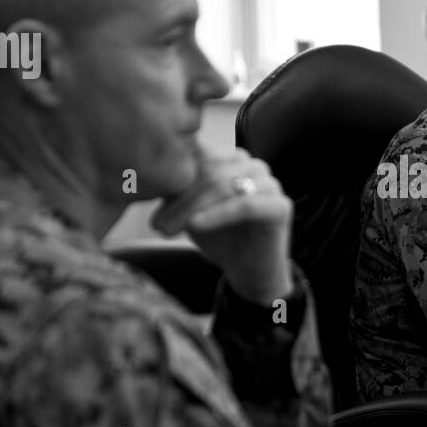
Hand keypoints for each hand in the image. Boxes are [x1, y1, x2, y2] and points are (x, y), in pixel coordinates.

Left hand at [149, 147, 292, 304]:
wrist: (249, 273)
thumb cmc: (218, 238)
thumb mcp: (189, 209)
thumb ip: (174, 189)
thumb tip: (146, 175)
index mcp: (232, 158)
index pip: (197, 153)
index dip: (171, 176)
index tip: (145, 201)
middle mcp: (253, 164)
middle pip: (208, 170)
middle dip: (178, 197)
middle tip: (156, 223)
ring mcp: (270, 183)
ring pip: (223, 186)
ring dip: (190, 208)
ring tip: (167, 230)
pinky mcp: (280, 206)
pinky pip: (244, 205)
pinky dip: (217, 214)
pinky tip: (195, 225)